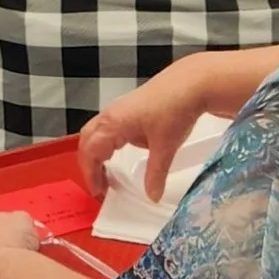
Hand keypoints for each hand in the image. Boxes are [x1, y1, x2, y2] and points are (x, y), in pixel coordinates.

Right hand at [77, 58, 214, 197]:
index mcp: (112, 124)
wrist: (191, 82)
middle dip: (89, 165)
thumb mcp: (165, 147)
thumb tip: (152, 196)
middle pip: (86, 141)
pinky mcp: (128, 107)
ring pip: (96, 133)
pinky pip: (107, 127)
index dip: (91, 174)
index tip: (99, 193)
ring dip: (97, 153)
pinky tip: (121, 152)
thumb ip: (156, 174)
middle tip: (100, 186)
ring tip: (108, 172)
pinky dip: (107, 143)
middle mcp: (110, 115)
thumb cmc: (175, 110)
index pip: (90, 153)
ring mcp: (118, 109)